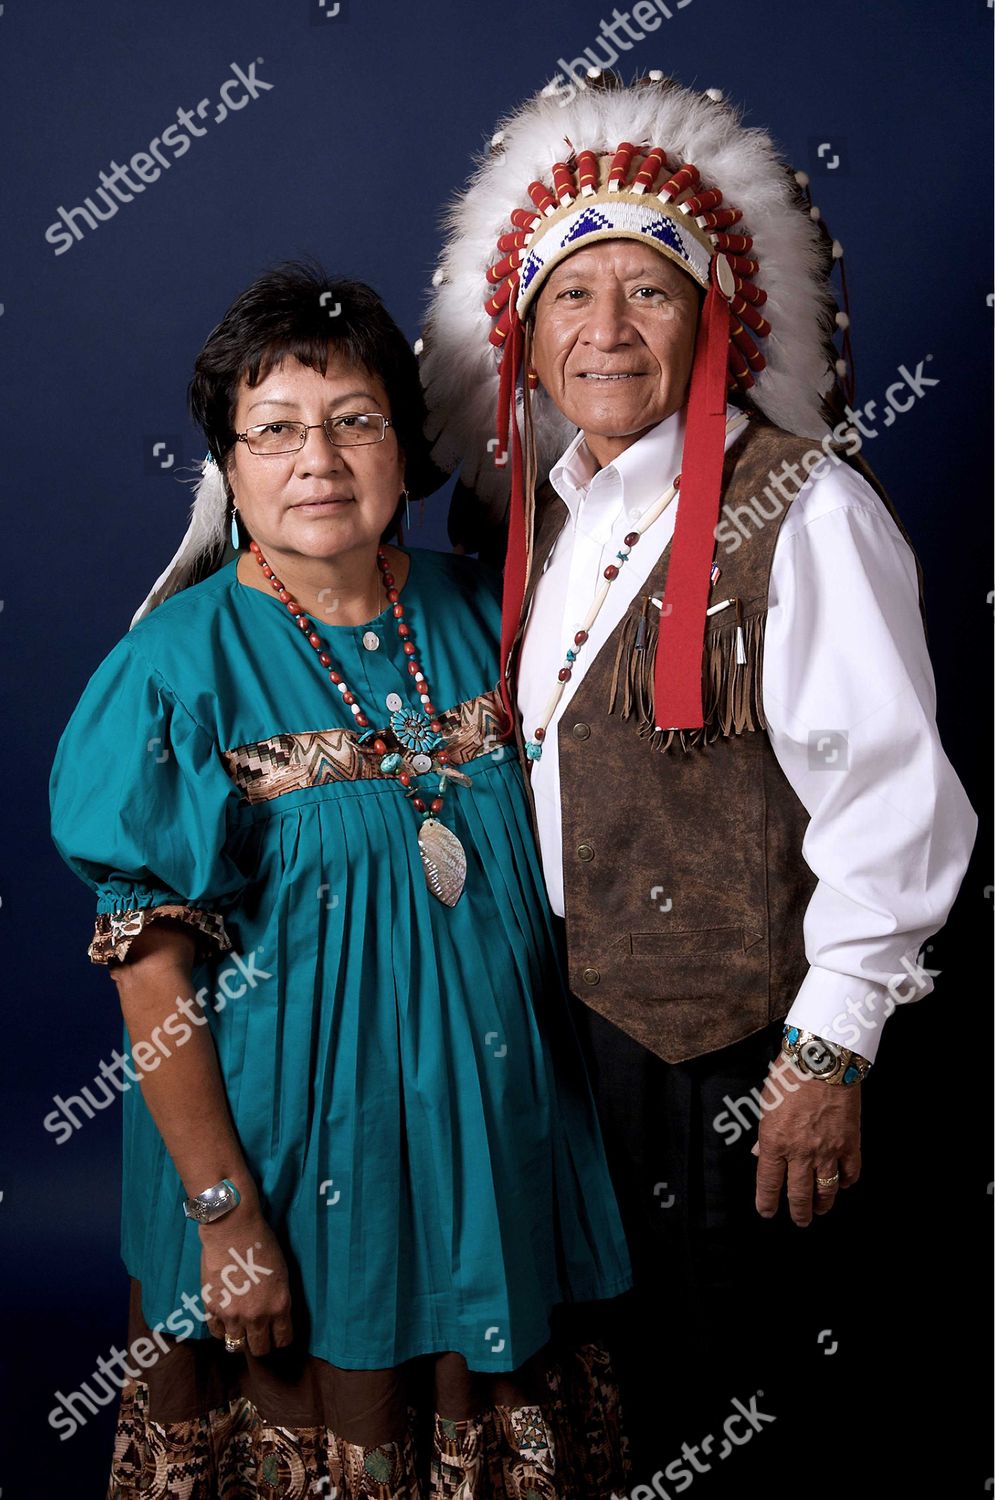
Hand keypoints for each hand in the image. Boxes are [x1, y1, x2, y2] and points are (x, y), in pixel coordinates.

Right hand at [199, 1205, 293, 1355]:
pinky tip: (225, 1319)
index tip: (276, 1336)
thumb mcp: (281, 1273)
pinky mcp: (212, 1309)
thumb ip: (277, 1299)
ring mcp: (233, 1315)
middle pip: (259, 1349)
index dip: (280, 1340)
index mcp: (279, 1305)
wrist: (232, 1229)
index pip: (282, 1340)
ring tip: (240, 1329)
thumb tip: (274, 1317)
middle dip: (261, 1345)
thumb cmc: (262, 1244)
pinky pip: (217, 1332)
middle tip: (258, 1336)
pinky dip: (222, 1329)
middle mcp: (257, 1316)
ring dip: (240, 1339)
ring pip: (236, 1346)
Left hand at [751, 1053, 860, 1225]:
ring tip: (820, 1209)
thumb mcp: (765, 1103)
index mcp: (774, 1142)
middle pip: (799, 1194)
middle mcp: (800, 1152)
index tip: (767, 1212)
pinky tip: (843, 1185)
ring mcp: (827, 1150)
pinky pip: (851, 1173)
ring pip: (826, 1190)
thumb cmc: (788, 1076)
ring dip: (823, 1204)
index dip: (767, 1202)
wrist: (822, 1059)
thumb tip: (758, 1153)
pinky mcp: (850, 1144)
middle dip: (798, 1212)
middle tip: (800, 1221)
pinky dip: (847, 1182)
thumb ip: (764, 1133)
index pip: (768, 1183)